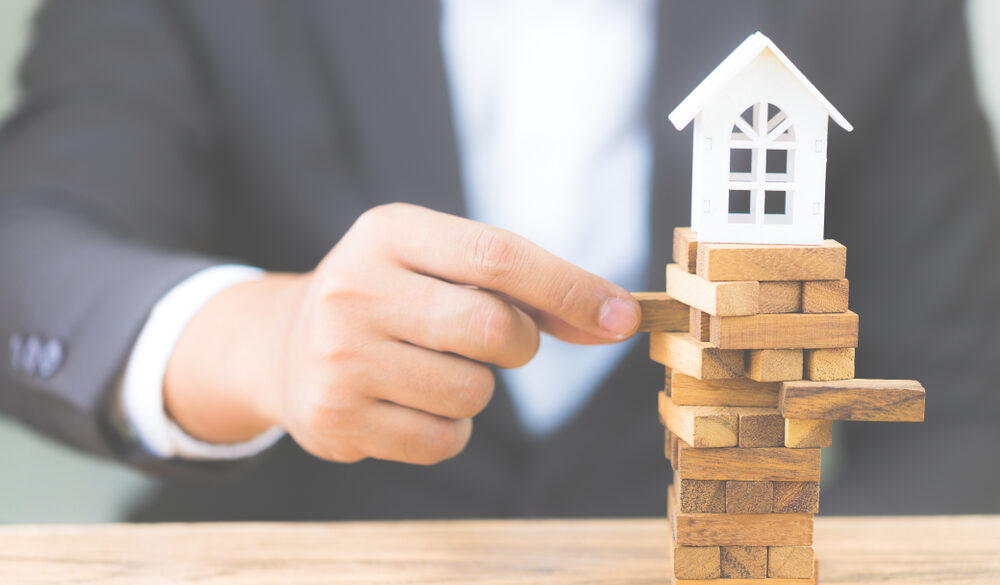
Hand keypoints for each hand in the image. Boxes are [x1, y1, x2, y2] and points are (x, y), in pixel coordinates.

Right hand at [163, 203, 639, 463]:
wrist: (286, 345)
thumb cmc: (392, 299)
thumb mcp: (441, 267)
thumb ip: (526, 289)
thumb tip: (617, 319)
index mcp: (387, 233)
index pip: (497, 256)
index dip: (568, 287)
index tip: (623, 316)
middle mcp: (354, 288)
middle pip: (492, 328)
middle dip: (516, 344)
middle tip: (493, 340)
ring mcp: (338, 357)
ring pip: (472, 393)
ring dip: (476, 389)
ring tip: (429, 368)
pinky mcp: (335, 419)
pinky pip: (444, 441)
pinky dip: (448, 429)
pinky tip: (409, 403)